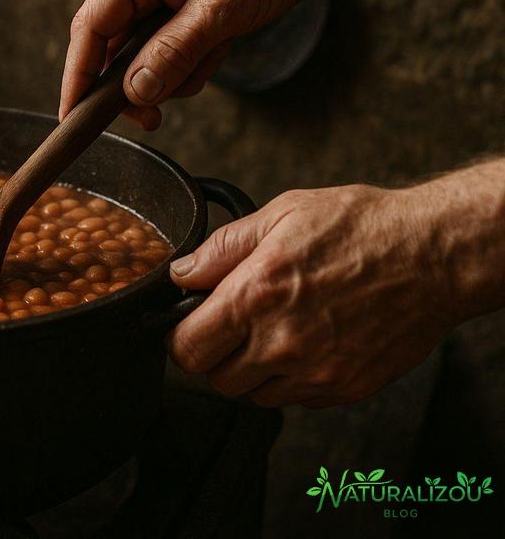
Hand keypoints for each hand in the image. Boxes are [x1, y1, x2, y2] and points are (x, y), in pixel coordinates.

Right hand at [60, 0, 331, 127]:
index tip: (72, 119)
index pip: (90, 29)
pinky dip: (191, 61)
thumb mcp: (223, 8)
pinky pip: (168, 48)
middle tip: (154, 117)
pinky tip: (220, 46)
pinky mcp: (180, 3)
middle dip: (134, 84)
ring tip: (212, 57)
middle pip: (112, 47)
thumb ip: (175, 52)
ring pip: (142, 54)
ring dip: (173, 72)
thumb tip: (134, 93)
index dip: (77, 78)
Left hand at [166, 184, 457, 407]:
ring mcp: (314, 372)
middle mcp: (281, 342)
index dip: (179, 337)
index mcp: (256, 296)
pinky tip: (304, 344)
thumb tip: (182, 272)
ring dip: (250, 371)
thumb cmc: (362, 228)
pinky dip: (288, 380)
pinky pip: (294, 399)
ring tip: (269, 333)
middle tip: (229, 327)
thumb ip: (222, 248)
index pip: (186, 348)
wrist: (434, 255)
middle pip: (214, 379)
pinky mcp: (343, 388)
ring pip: (251, 395)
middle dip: (212, 355)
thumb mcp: (282, 214)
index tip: (188, 325)